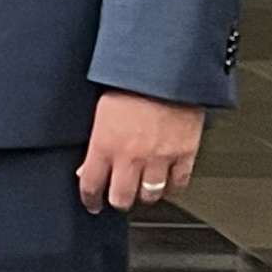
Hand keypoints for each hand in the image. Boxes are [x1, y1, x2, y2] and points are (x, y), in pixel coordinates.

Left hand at [78, 90, 203, 212]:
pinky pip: (178, 185)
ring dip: (144, 195)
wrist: (166, 68)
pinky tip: (166, 183)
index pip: (91, 185)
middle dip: (117, 200)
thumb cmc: (131, 81)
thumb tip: (87, 167)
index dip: (90, 200)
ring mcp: (159, 157)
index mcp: (104, 144)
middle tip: (118, 197)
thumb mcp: (100, 110)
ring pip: (150, 196)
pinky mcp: (184, 154)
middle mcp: (130, 155)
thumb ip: (95, 142)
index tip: (92, 203)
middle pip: (122, 198)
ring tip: (142, 189)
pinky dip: (171, 188)